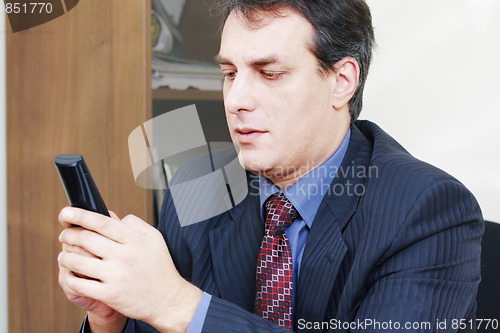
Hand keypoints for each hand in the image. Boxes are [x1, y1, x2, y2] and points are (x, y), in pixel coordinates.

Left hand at [57, 207, 201, 331]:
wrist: (168, 300)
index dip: (81, 215)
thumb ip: (134, 224)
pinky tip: (70, 273)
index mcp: (135, 240)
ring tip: (65, 254)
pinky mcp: (109, 294)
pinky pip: (80, 284)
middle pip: (86, 239)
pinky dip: (69, 277)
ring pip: (78, 261)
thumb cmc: (161, 268)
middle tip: (65, 234)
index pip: (102, 222)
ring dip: (65, 256)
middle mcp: (124, 256)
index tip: (67, 213)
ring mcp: (116, 276)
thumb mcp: (154, 239)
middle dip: (69, 234)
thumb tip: (113, 216)